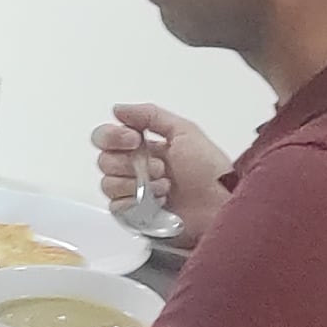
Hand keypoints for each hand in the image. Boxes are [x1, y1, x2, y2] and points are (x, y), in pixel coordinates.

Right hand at [91, 101, 230, 215]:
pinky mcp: (136, 216)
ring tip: (165, 186)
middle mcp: (137, 169)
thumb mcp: (185, 131)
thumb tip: (119, 109)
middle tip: (158, 167)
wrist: (222, 205)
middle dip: (131, 163)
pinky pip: (116, 206)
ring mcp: (135, 193)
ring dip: (139, 183)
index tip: (134, 139)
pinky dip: (137, 203)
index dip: (114, 136)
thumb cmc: (211, 171)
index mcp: (145, 147)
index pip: (107, 137)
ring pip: (108, 183)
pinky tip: (159, 202)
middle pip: (104, 160)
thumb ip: (150, 115)